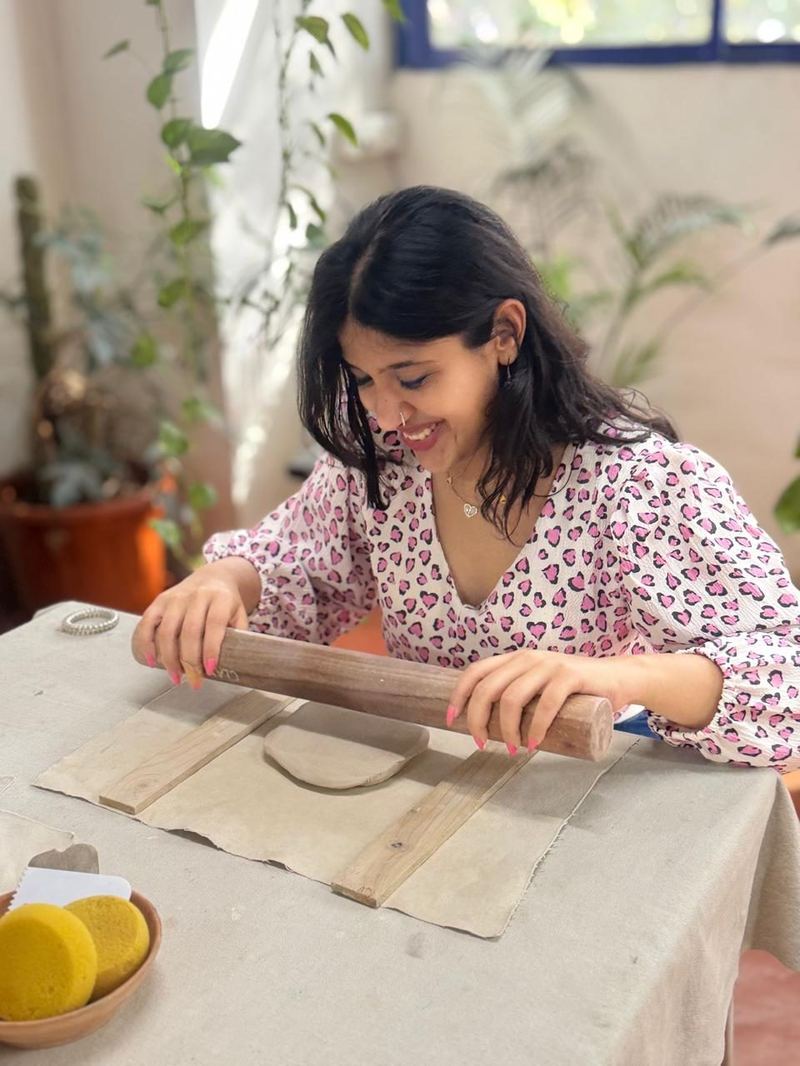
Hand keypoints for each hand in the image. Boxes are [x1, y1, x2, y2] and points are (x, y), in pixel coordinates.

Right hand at [131, 558, 257, 688]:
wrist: (212, 577)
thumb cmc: (226, 603)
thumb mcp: (239, 614)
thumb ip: (238, 636)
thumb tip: (234, 665)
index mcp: (220, 598)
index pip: (215, 623)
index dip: (211, 648)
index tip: (210, 670)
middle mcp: (197, 595)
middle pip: (189, 631)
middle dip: (190, 661)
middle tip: (194, 681)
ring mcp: (176, 597)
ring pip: (167, 630)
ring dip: (169, 658)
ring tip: (175, 677)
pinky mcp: (159, 601)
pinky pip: (148, 623)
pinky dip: (147, 644)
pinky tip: (152, 660)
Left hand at [446, 650, 635, 753]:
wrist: (620, 677)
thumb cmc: (575, 688)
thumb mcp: (540, 684)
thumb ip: (520, 692)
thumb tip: (489, 721)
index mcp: (516, 659)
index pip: (476, 672)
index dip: (459, 695)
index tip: (452, 720)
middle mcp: (528, 658)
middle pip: (488, 688)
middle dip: (478, 719)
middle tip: (482, 743)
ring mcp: (550, 665)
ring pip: (513, 698)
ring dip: (507, 730)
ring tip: (512, 750)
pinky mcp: (571, 676)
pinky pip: (546, 704)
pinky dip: (536, 728)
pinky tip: (533, 743)